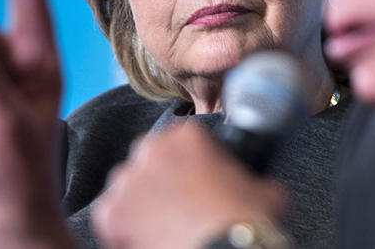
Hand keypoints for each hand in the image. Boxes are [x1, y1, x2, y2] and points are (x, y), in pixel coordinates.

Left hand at [93, 123, 287, 248]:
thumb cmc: (246, 222)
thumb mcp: (265, 188)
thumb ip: (250, 177)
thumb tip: (254, 187)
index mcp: (187, 136)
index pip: (179, 141)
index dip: (188, 164)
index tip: (195, 183)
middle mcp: (152, 150)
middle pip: (148, 160)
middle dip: (159, 180)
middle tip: (178, 206)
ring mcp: (128, 181)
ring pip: (127, 187)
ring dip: (140, 202)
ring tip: (162, 226)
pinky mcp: (111, 213)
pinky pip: (109, 216)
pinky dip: (123, 229)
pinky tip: (146, 239)